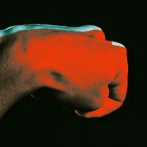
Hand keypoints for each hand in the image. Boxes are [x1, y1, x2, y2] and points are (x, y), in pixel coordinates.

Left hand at [0, 24, 127, 117]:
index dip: (101, 111)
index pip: (118, 96)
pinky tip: (45, 80)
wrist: (28, 58)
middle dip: (86, 96)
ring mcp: (79, 34)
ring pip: (82, 72)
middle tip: (69, 104)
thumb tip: (85, 85)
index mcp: (118, 56)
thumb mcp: (94, 102)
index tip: (82, 113)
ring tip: (55, 93)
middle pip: (100, 81)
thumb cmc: (65, 81)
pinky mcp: (58, 34)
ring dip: (73, 87)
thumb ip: (101, 98)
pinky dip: (59, 74)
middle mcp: (101, 41)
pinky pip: (65, 62)